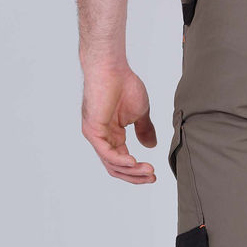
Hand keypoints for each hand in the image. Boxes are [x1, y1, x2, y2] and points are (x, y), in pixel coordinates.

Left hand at [80, 63, 157, 183]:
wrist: (112, 68)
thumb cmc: (123, 85)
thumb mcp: (140, 113)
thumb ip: (144, 130)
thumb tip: (151, 146)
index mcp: (112, 135)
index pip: (123, 161)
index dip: (138, 171)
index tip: (154, 174)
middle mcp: (102, 138)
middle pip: (116, 168)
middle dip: (135, 176)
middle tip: (152, 177)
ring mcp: (96, 135)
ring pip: (112, 164)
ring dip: (132, 171)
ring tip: (148, 170)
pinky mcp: (93, 130)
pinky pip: (106, 153)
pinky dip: (120, 160)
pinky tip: (133, 163)